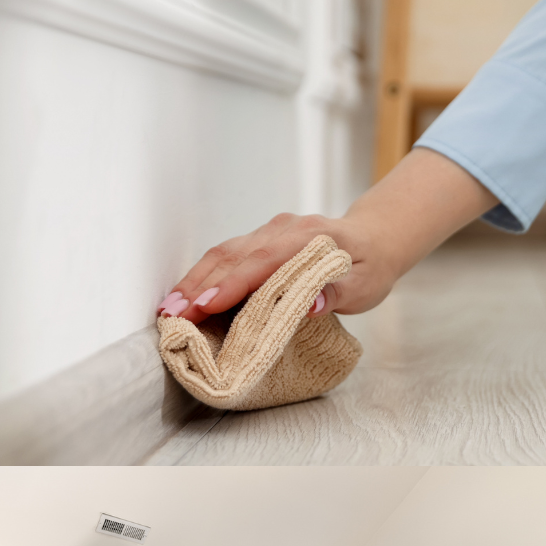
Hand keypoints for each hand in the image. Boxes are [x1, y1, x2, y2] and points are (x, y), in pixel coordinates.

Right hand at [157, 150, 496, 323]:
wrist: (376, 238)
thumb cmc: (369, 267)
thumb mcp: (364, 286)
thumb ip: (336, 294)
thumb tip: (310, 305)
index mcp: (309, 239)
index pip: (263, 261)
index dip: (232, 284)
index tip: (205, 305)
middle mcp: (283, 230)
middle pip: (234, 255)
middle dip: (199, 285)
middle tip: (172, 315)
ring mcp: (269, 232)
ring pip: (225, 253)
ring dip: (194, 280)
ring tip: (169, 309)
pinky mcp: (261, 240)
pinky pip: (228, 255)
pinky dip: (204, 275)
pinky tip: (186, 296)